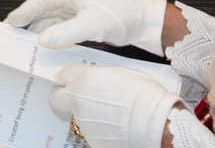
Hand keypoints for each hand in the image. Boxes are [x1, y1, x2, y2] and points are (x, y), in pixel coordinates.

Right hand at [5, 0, 168, 52]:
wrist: (145, 22)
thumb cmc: (122, 16)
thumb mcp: (92, 25)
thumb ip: (66, 32)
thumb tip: (42, 40)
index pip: (42, 0)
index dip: (25, 11)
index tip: (11, 22)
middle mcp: (74, 0)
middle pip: (44, 9)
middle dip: (28, 19)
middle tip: (12, 32)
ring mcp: (81, 11)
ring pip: (53, 19)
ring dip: (40, 28)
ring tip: (25, 40)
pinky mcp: (88, 22)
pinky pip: (64, 28)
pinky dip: (53, 35)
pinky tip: (48, 45)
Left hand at [49, 65, 181, 147]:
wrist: (156, 124)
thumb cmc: (145, 95)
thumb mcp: (122, 74)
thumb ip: (101, 76)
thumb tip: (98, 80)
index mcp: (83, 79)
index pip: (64, 75)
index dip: (67, 77)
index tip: (67, 79)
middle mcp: (77, 100)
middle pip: (58, 98)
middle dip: (64, 96)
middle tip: (79, 97)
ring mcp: (83, 123)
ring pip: (77, 117)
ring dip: (88, 115)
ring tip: (111, 115)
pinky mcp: (92, 141)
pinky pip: (91, 132)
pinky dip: (99, 130)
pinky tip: (116, 128)